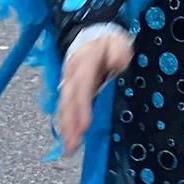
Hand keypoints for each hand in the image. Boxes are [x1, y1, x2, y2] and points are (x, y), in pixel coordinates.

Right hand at [58, 31, 132, 156]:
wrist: (89, 35)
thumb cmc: (105, 43)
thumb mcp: (116, 41)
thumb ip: (118, 51)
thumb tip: (118, 61)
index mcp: (84, 62)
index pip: (82, 86)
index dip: (82, 107)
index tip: (84, 126)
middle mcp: (72, 74)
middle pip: (69, 101)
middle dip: (70, 124)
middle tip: (73, 145)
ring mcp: (68, 83)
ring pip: (64, 107)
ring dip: (65, 128)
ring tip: (68, 149)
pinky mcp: (68, 91)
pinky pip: (64, 109)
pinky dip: (64, 125)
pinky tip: (66, 141)